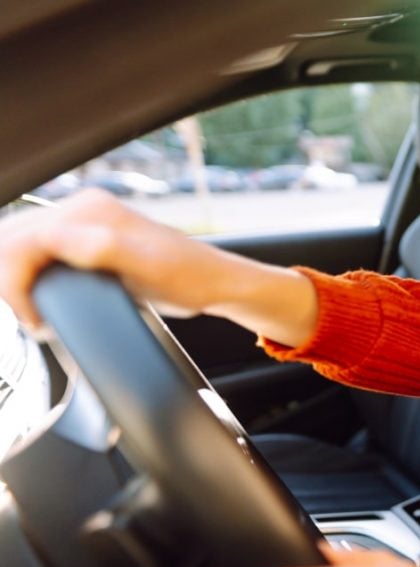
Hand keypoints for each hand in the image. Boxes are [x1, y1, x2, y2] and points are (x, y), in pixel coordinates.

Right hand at [0, 189, 228, 324]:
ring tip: (33, 311)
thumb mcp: (146, 267)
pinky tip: (39, 296)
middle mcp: (82, 210)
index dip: (15, 283)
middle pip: (13, 239)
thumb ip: (99, 249)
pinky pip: (39, 250)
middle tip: (31, 317)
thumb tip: (53, 238)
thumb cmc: (188, 277)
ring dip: (15, 277)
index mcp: (89, 212)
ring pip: (20, 244)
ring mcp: (83, 223)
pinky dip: (28, 274)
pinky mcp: (86, 239)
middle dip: (9, 280)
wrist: (215, 281)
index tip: (34, 318)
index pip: (21, 241)